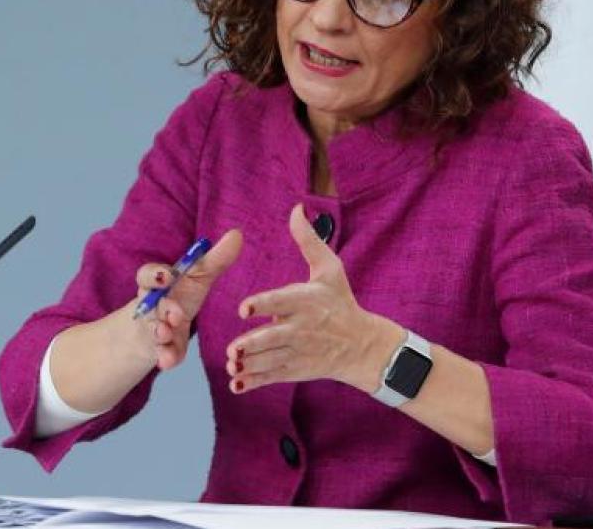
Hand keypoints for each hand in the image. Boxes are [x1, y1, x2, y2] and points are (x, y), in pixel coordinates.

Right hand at [134, 229, 241, 370]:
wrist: (164, 329)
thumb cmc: (182, 296)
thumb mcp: (199, 277)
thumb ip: (215, 259)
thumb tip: (237, 233)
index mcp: (159, 284)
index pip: (147, 275)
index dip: (155, 275)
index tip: (167, 276)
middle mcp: (152, 305)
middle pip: (151, 305)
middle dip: (163, 309)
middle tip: (176, 314)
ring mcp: (154, 328)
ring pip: (152, 330)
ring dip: (158, 332)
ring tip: (165, 334)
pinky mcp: (161, 350)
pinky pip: (161, 354)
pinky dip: (165, 356)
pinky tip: (168, 361)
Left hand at [224, 205, 400, 393]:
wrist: (361, 345)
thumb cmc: (340, 301)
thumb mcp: (330, 269)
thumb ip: (308, 241)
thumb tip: (296, 208)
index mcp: (307, 301)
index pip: (282, 301)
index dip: (263, 305)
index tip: (243, 308)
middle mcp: (302, 328)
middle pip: (275, 337)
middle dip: (254, 344)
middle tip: (234, 349)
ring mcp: (298, 352)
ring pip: (270, 359)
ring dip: (250, 364)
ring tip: (231, 364)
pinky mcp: (295, 370)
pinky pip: (272, 377)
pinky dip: (254, 382)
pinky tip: (236, 384)